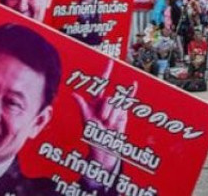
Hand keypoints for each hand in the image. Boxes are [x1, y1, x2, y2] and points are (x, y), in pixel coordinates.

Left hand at [73, 61, 130, 175]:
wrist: (105, 146)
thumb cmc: (93, 133)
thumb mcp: (86, 120)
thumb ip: (82, 106)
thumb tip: (73, 94)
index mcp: (95, 100)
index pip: (101, 83)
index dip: (106, 72)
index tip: (110, 61)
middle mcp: (106, 101)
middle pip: (108, 99)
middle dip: (106, 111)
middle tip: (102, 120)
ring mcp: (115, 106)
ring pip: (116, 105)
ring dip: (113, 116)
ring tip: (108, 124)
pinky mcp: (123, 113)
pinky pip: (126, 105)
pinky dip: (131, 93)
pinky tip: (134, 85)